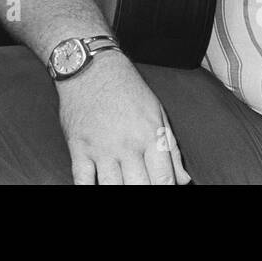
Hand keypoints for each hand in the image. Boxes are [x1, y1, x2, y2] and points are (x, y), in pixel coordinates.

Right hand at [55, 51, 190, 184]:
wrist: (90, 67)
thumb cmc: (126, 88)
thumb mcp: (156, 112)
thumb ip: (170, 148)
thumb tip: (183, 179)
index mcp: (149, 135)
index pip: (163, 179)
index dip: (166, 190)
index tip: (164, 191)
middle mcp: (126, 144)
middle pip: (139, 187)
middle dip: (144, 193)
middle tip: (142, 186)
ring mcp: (100, 148)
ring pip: (111, 188)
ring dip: (118, 192)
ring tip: (123, 186)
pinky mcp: (78, 148)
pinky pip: (81, 180)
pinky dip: (87, 190)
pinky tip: (96, 189)